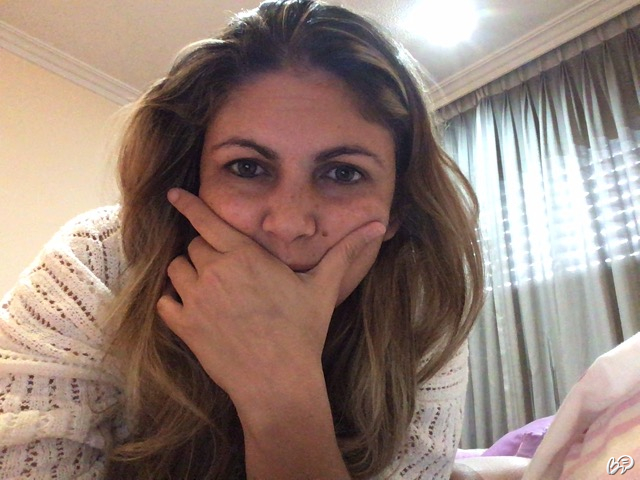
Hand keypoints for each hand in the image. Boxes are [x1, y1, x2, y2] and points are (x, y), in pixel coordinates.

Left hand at [156, 188, 385, 405]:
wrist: (278, 381)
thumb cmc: (302, 332)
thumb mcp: (323, 288)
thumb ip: (345, 252)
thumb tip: (378, 225)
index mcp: (245, 255)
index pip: (208, 220)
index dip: (190, 204)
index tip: (174, 194)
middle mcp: (216, 271)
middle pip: (195, 245)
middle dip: (207, 252)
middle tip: (228, 272)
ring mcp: (196, 299)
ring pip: (177, 269)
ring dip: (189, 274)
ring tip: (211, 289)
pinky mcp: (185, 326)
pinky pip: (165, 301)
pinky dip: (174, 301)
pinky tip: (193, 310)